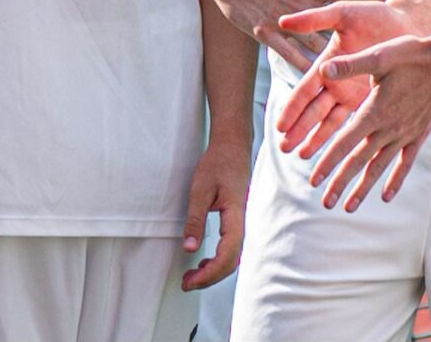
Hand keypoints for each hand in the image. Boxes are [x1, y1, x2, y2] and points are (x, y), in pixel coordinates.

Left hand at [179, 136, 250, 290]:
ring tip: (192, 275)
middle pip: (230, 263)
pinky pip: (231, 248)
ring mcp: (242, 223)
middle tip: (186, 283)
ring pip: (232, 257)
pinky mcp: (238, 221)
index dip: (208, 275)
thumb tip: (189, 249)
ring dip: (213, 270)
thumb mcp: (200, 190)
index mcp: (236, 218)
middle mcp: (243, 224)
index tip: (189, 281)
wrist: (232, 146)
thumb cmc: (217, 164)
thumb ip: (195, 220)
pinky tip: (204, 261)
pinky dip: (218, 260)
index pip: (226, 257)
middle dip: (209, 278)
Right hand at [206, 0, 381, 72]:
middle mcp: (301, 4)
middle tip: (381, 53)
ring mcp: (284, 20)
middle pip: (336, 25)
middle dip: (358, 39)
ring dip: (333, 65)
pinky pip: (289, 55)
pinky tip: (317, 84)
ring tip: (353, 81)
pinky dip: (303, 68)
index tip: (391, 7)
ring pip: (314, 46)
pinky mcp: (266, 32)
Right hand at [272, 0, 423, 155]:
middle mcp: (337, 82)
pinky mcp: (373, 102)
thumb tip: (283, 21)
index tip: (281, 125)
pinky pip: (356, 124)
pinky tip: (338, 154)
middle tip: (285, 148)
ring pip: (330, 122)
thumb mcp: (344, 13)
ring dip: (316, 139)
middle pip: (314, 111)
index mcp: (328, 63)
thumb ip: (315, 18)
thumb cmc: (375, 15)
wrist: (409, 23)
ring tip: (303, 156)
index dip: (293, 109)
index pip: (305, 90)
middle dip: (299, 130)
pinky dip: (346, 139)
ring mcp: (354, 95)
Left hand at [284, 31, 430, 212]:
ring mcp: (405, 134)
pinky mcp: (419, 135)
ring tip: (349, 207)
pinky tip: (386, 196)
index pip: (345, 142)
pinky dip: (395, 180)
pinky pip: (405, 163)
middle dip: (341, 182)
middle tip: (325, 203)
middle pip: (359, 161)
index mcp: (374, 111)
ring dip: (364, 188)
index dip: (328, 161)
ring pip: (380, 167)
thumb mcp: (379, 56)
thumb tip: (322, 69)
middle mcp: (388, 128)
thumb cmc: (412, 55)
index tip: (314, 179)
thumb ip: (350, 66)